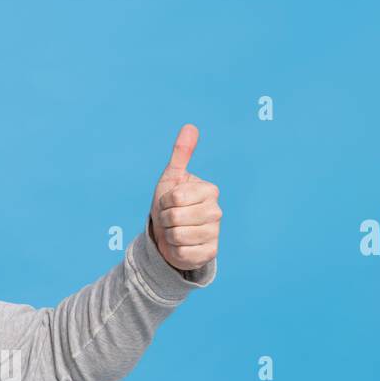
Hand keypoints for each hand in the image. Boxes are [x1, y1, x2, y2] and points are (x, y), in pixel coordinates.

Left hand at [148, 124, 221, 273]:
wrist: (169, 234)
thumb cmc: (170, 204)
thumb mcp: (172, 178)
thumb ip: (181, 154)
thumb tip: (190, 126)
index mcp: (209, 190)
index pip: (175, 197)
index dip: (163, 202)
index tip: (168, 203)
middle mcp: (216, 211)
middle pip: (174, 217)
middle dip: (164, 219)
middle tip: (170, 219)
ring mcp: (215, 233)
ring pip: (177, 236)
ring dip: (168, 235)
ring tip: (174, 231)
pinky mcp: (209, 253)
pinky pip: (182, 252)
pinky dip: (174, 250)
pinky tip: (180, 246)